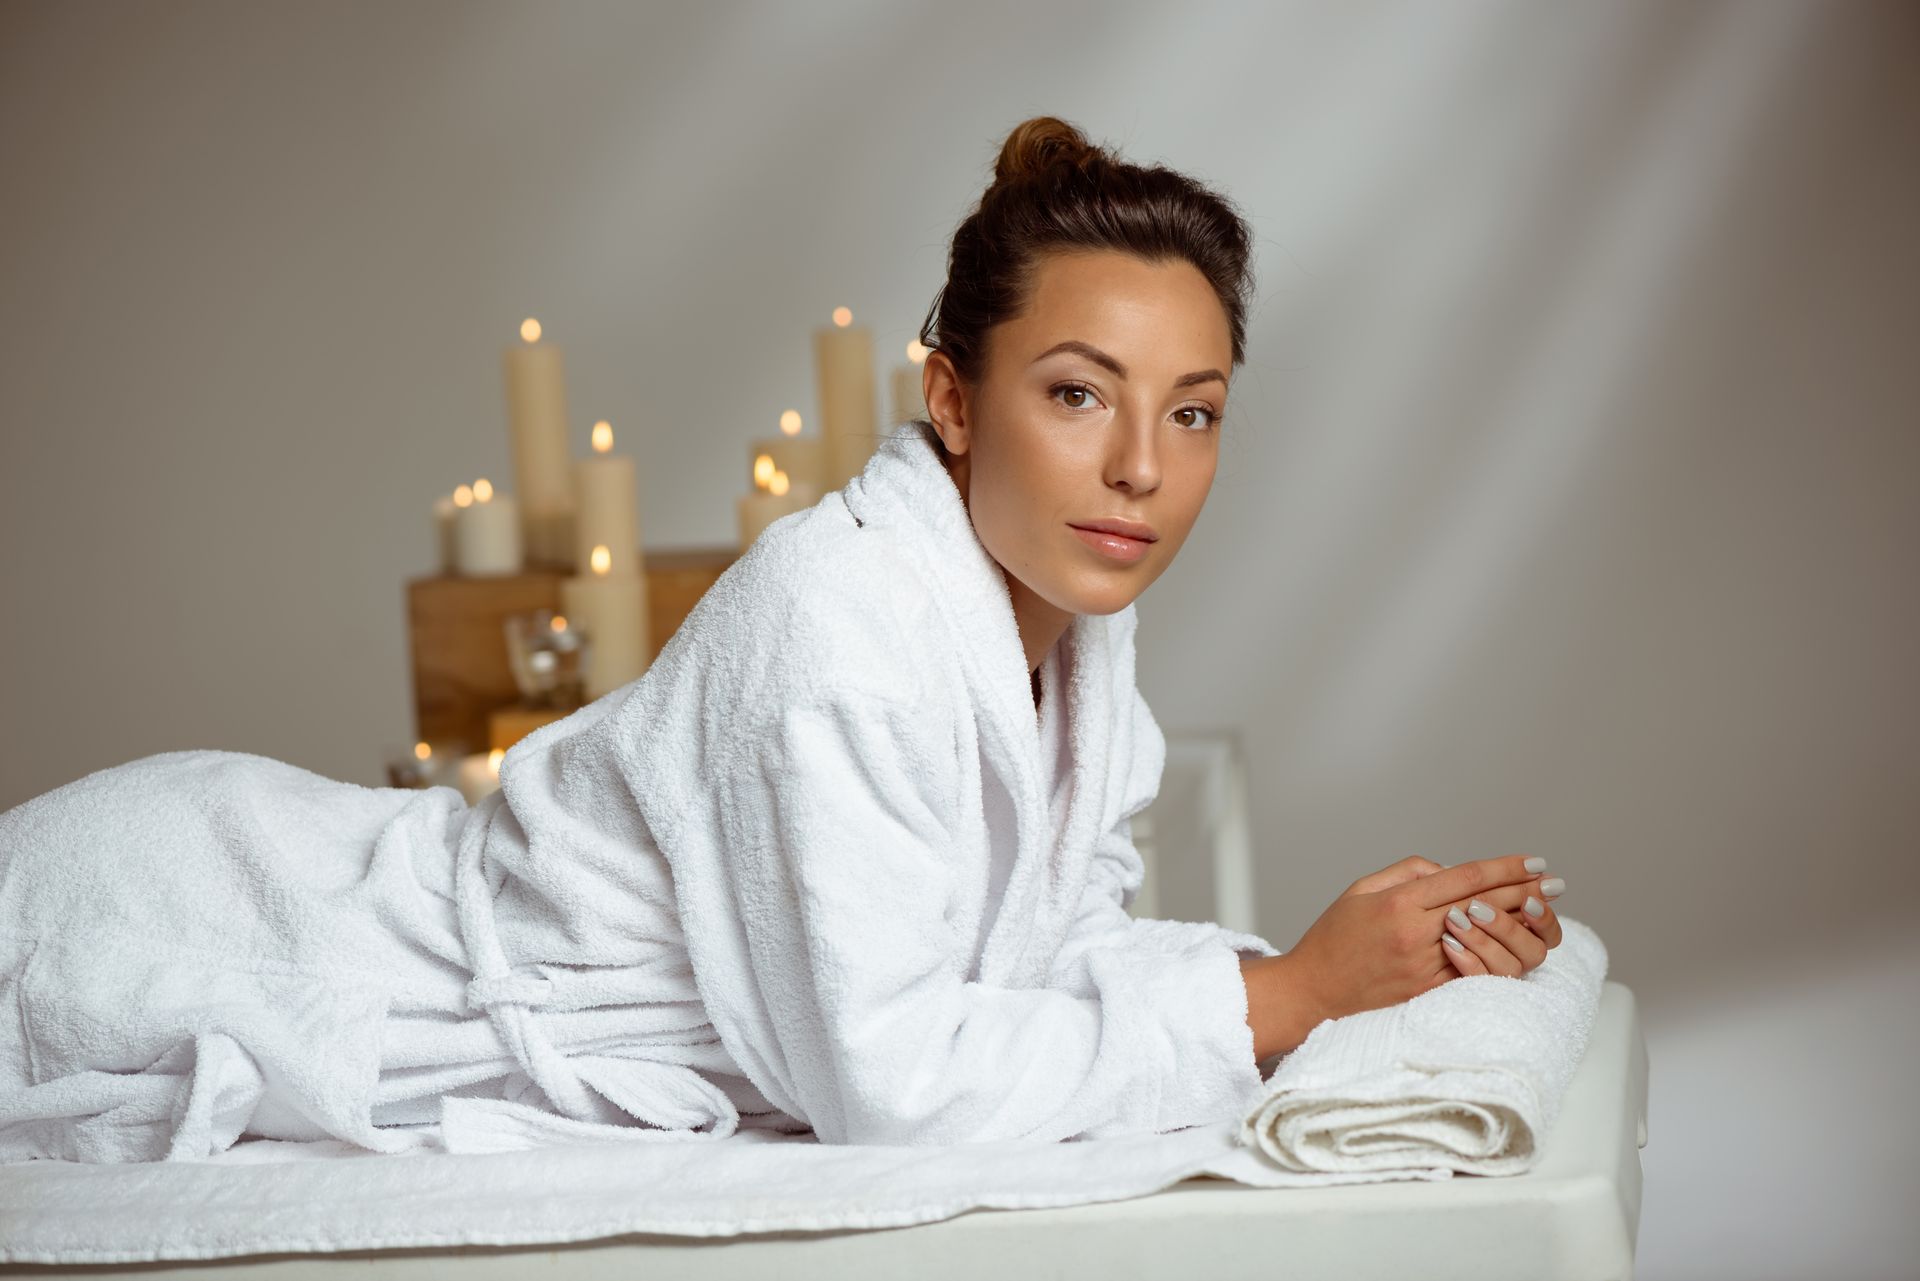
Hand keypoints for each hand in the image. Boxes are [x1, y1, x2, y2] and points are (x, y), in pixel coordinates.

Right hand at [1287, 855, 1556, 1024]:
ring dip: (1520, 923)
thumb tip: (1449, 871)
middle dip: (1524, 890)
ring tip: (1543, 909)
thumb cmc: (1333, 937)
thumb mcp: (1360, 890)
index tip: (1533, 860)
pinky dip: (1499, 954)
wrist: (1312, 992)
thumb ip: (1406, 873)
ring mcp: (1425, 968)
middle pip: (1485, 906)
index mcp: (1398, 904)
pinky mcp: (1428, 993)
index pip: (1465, 878)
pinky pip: (1474, 971)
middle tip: (1553, 881)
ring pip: (1487, 940)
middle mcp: (1416, 935)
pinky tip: (1519, 943)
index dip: (1504, 867)